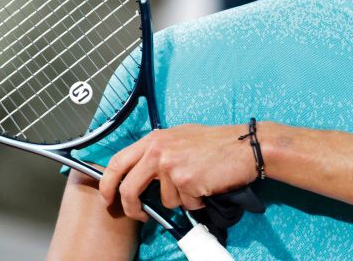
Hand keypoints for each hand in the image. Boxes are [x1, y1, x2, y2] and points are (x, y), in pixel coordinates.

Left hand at [99, 124, 257, 220]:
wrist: (244, 146)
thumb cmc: (216, 143)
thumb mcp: (179, 138)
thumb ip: (158, 151)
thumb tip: (140, 173)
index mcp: (154, 139)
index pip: (118, 162)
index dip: (108, 183)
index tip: (108, 197)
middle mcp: (158, 150)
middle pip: (129, 188)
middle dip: (131, 207)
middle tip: (139, 215)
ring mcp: (170, 166)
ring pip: (164, 200)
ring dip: (181, 199)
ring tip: (198, 182)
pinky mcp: (185, 180)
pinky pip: (185, 203)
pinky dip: (196, 201)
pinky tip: (207, 185)